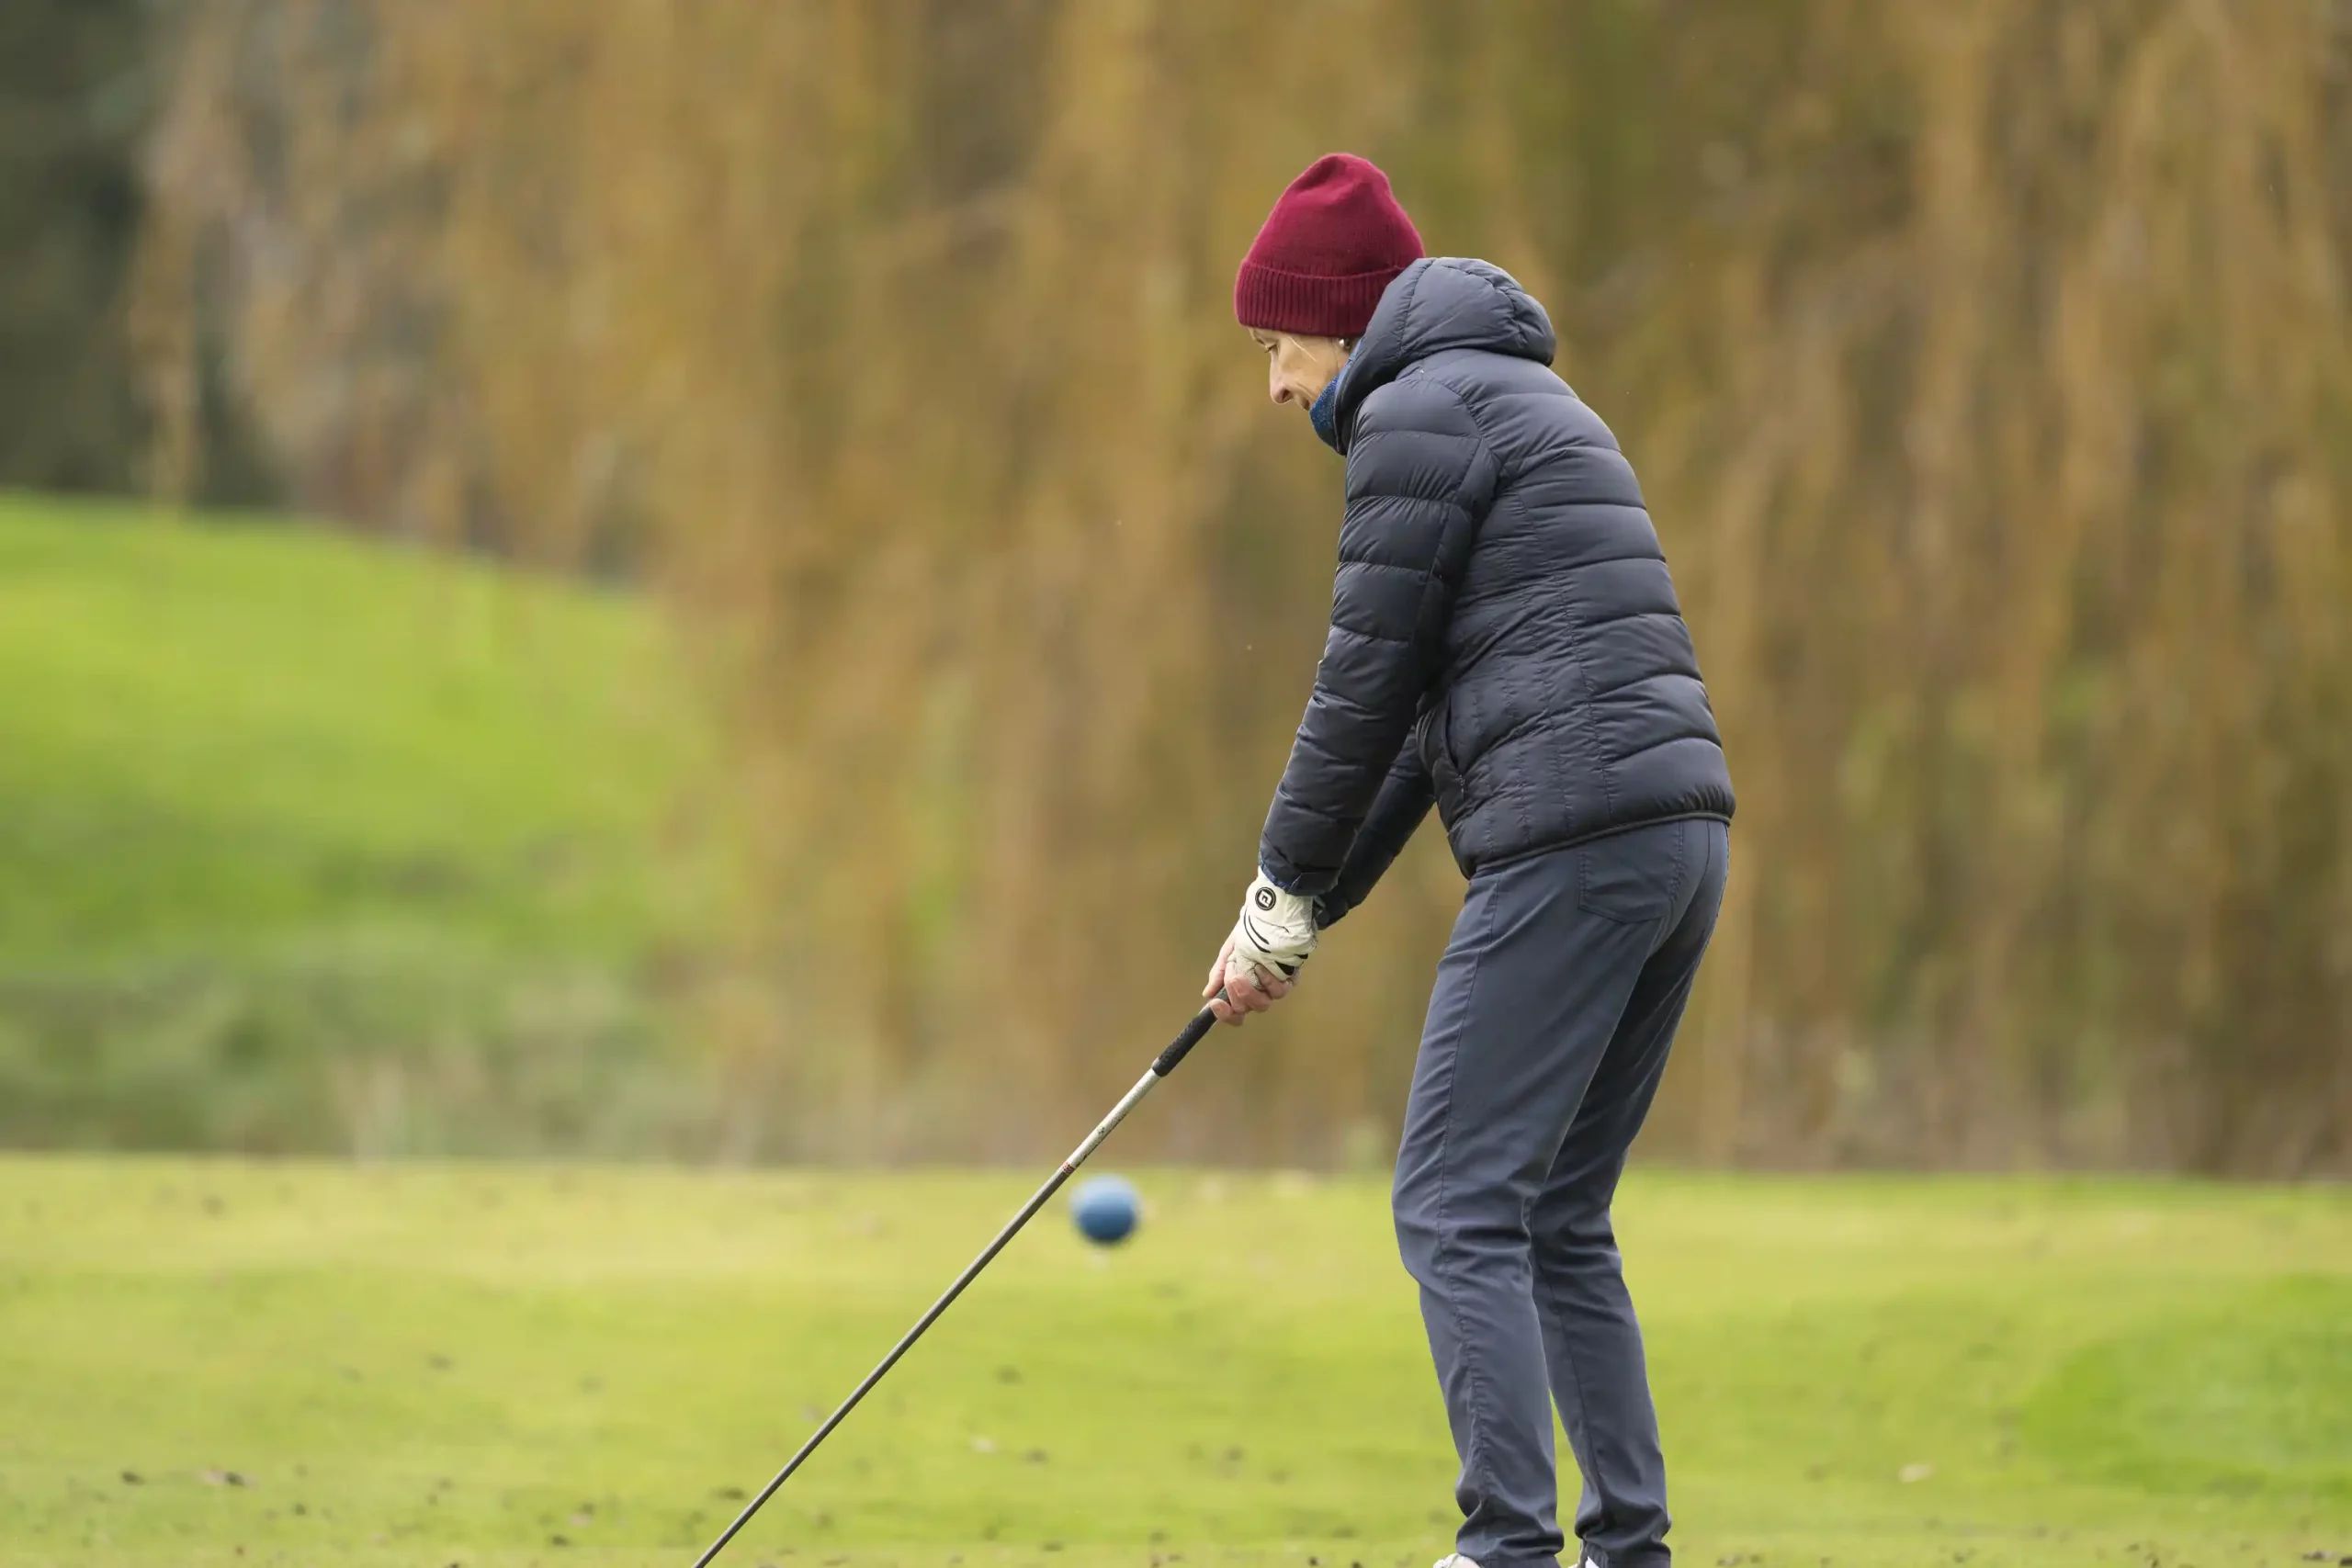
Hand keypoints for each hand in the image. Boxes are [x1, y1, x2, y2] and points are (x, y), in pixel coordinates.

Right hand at [1204, 870, 1317, 1026]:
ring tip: (1246, 969)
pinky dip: (1268, 981)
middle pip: (1246, 1011)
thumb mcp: (1229, 953)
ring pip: (1262, 1004)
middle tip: (1232, 977)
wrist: (1267, 918)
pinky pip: (1279, 991)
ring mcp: (1273, 989)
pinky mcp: (1290, 981)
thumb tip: (1207, 994)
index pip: (1233, 1014)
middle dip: (1236, 995)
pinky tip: (1262, 967)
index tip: (1216, 1003)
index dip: (1224, 1015)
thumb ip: (1219, 973)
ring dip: (1250, 989)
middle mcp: (1257, 994)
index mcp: (1240, 990)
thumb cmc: (1248, 936)